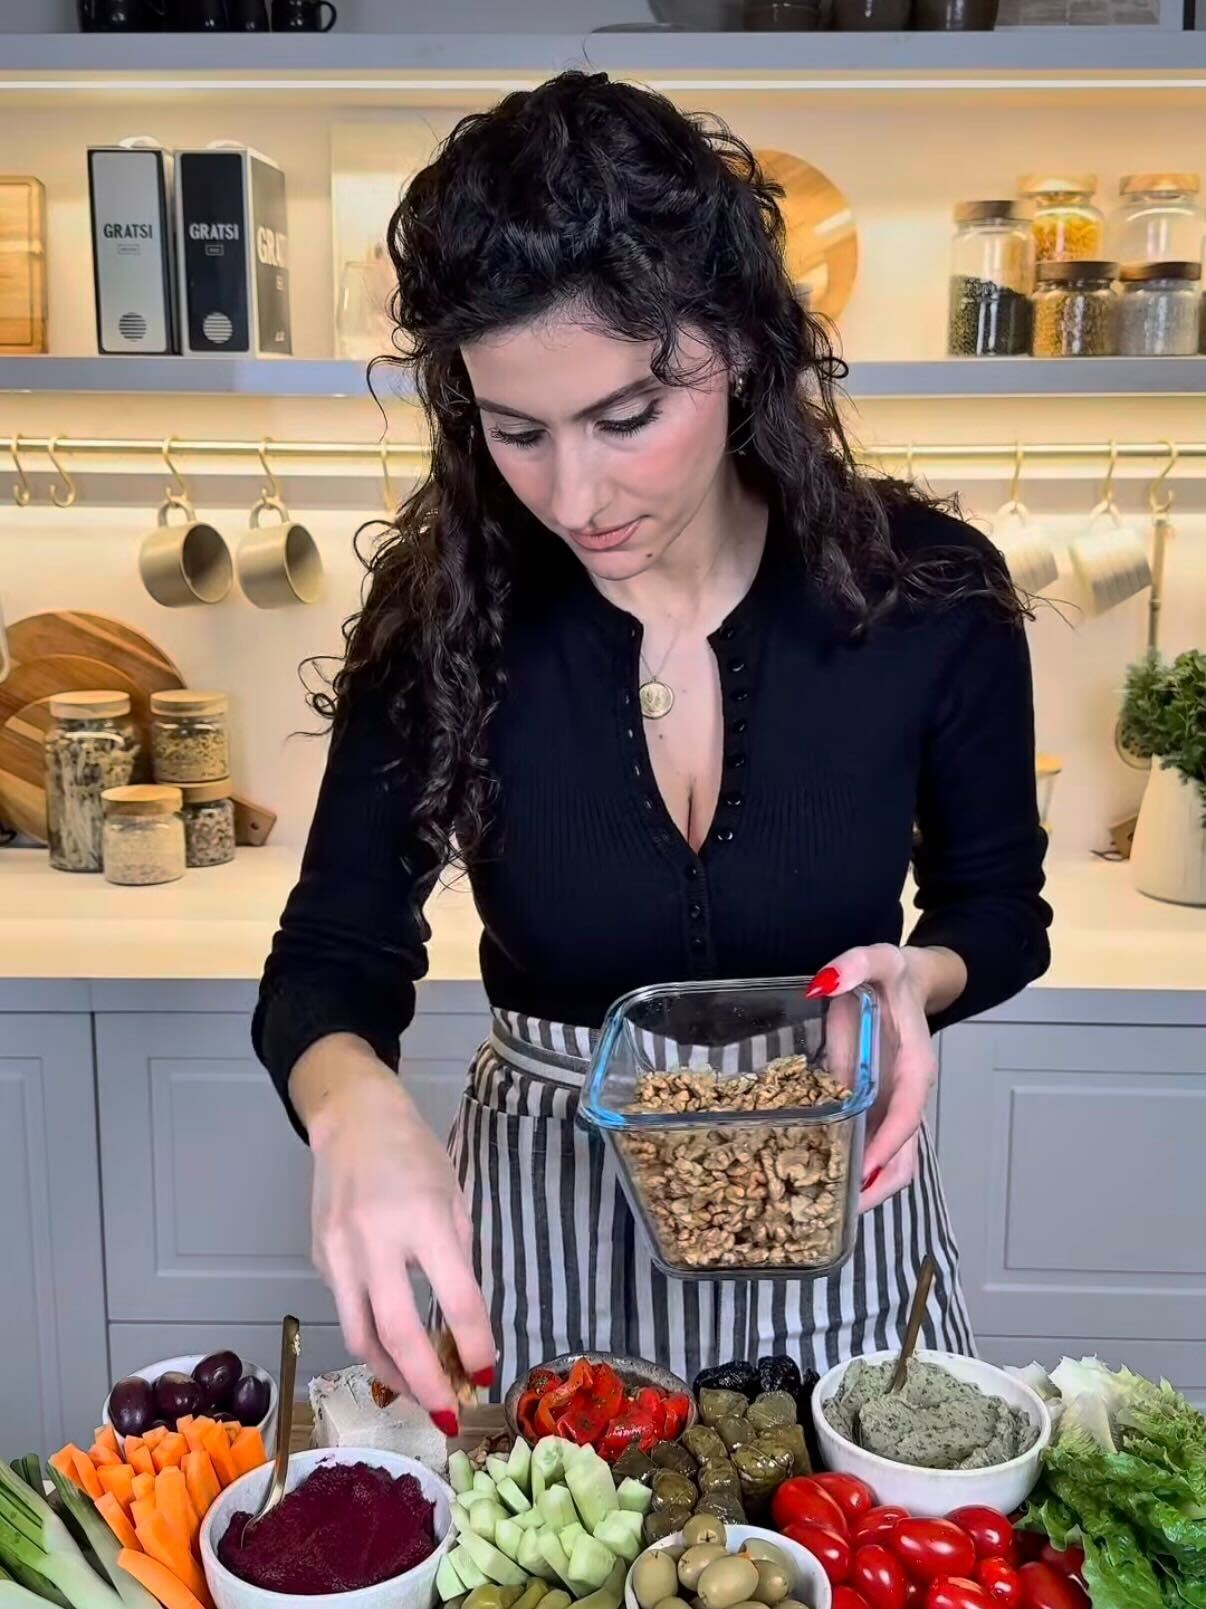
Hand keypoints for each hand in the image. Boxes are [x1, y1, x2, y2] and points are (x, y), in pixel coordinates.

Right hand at [300, 1038, 494, 1428]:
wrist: (351, 1119)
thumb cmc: (414, 1152)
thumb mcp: (453, 1195)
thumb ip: (458, 1256)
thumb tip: (466, 1320)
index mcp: (423, 1219)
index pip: (457, 1298)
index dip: (476, 1344)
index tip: (487, 1372)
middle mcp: (375, 1241)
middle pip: (398, 1334)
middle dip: (427, 1385)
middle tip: (449, 1416)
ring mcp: (338, 1254)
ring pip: (361, 1337)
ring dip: (393, 1375)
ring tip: (419, 1392)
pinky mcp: (318, 1260)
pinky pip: (347, 1310)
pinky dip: (371, 1338)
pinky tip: (393, 1346)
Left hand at [808, 944, 959, 1213]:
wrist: (902, 978)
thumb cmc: (892, 973)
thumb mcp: (877, 959)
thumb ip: (855, 964)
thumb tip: (825, 980)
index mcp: (915, 1067)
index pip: (907, 1115)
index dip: (888, 1146)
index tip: (864, 1171)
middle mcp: (907, 1095)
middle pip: (904, 1156)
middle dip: (878, 1186)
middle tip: (839, 1211)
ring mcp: (890, 1105)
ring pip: (888, 1161)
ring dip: (864, 1186)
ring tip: (824, 1209)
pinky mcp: (873, 1105)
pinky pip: (866, 1145)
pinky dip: (850, 1167)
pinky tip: (816, 1180)